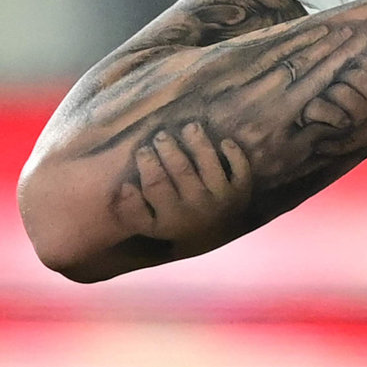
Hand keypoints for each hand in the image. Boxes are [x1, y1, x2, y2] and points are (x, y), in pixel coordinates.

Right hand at [110, 122, 251, 254]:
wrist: (212, 238)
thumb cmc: (175, 223)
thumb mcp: (149, 225)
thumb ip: (132, 209)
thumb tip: (125, 185)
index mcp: (170, 217)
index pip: (156, 186)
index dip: (148, 165)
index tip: (142, 148)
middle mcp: (197, 207)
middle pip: (182, 171)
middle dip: (170, 150)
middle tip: (161, 135)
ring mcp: (221, 199)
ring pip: (210, 165)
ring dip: (200, 144)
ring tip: (190, 127)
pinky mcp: (241, 191)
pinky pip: (241, 170)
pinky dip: (234, 154)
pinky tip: (224, 140)